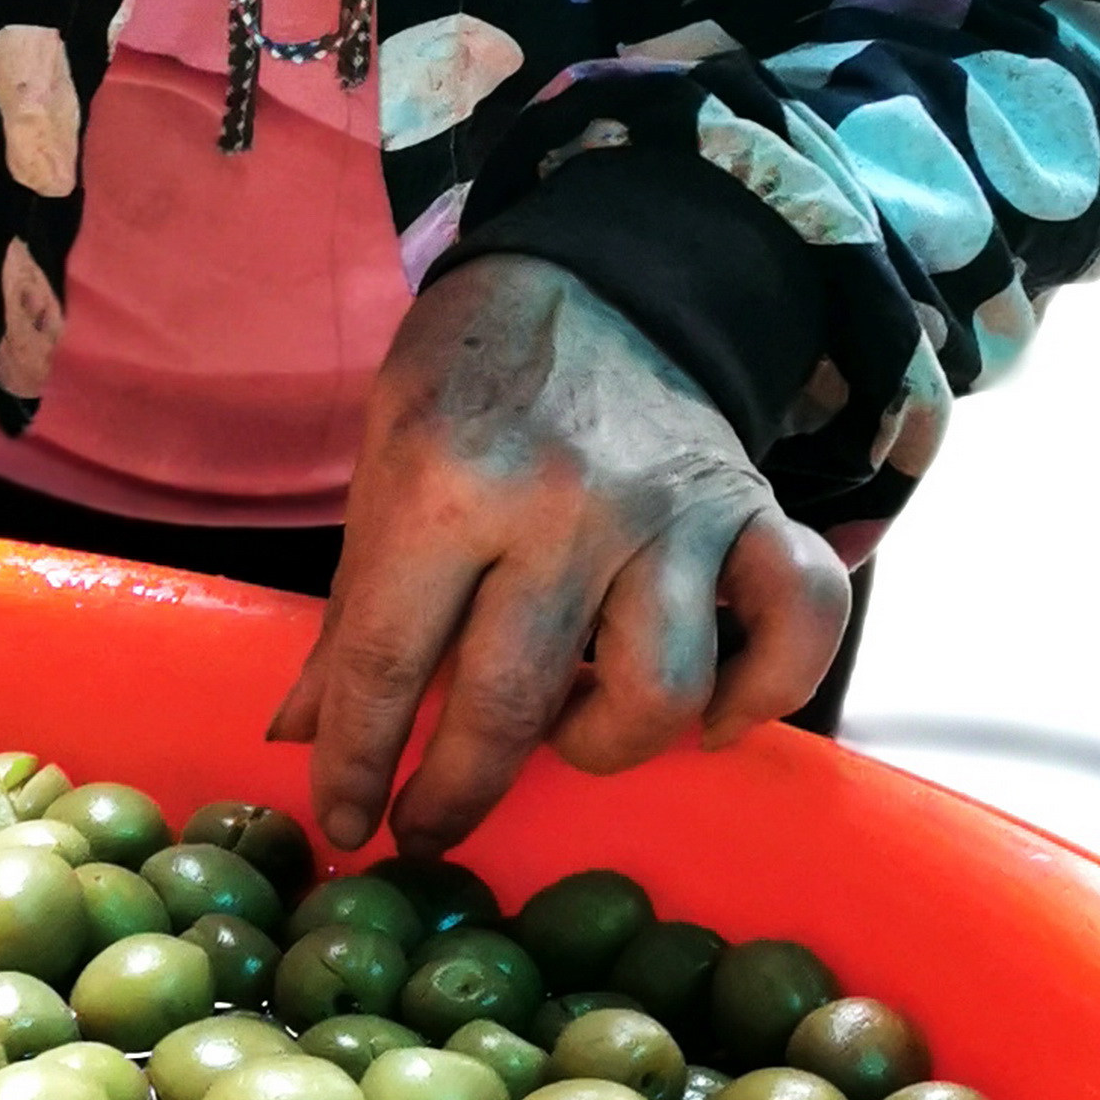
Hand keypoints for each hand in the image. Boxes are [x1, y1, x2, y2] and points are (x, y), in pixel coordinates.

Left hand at [285, 256, 854, 858]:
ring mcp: (671, 513)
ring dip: (605, 746)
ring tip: (566, 735)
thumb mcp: (384, 461)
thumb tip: (301, 735)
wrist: (603, 271)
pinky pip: (798, 624)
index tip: (346, 821)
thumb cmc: (473, 376)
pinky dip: (766, 690)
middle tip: (430, 827)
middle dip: (458, 792)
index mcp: (446, 484)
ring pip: (658, 693)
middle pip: (512, 701)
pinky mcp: (753, 512)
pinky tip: (712, 718)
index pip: (386, 661)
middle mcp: (564, 505)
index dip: (357, 761)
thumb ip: (353, 603)